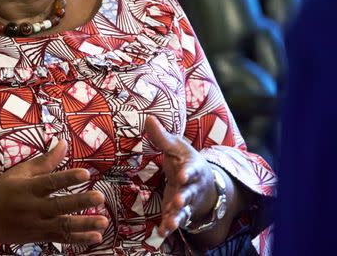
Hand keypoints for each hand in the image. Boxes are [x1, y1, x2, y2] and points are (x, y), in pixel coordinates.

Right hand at [0, 139, 108, 249]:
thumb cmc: (0, 192)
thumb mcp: (18, 173)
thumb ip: (43, 161)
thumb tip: (63, 144)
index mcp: (26, 188)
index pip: (49, 182)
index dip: (67, 178)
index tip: (85, 173)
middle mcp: (32, 208)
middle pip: (59, 206)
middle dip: (81, 202)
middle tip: (100, 197)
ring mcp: (36, 225)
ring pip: (63, 226)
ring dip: (85, 224)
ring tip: (104, 220)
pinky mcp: (39, 236)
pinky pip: (62, 238)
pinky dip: (79, 239)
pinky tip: (96, 236)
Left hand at [145, 116, 216, 236]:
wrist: (203, 181)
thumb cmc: (185, 161)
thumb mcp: (176, 147)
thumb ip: (162, 136)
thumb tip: (148, 117)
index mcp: (192, 168)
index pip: (191, 170)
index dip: (188, 172)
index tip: (183, 174)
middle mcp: (192, 187)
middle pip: (189, 193)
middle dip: (184, 198)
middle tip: (178, 202)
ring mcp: (187, 202)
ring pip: (184, 212)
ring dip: (177, 218)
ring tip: (170, 224)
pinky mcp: (180, 212)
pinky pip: (176, 220)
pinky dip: (169, 227)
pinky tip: (161, 233)